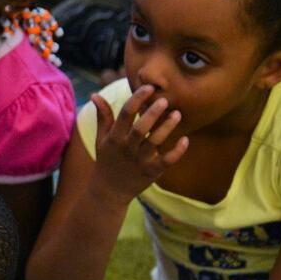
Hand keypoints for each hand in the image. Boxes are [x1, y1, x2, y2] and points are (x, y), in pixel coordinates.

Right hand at [88, 86, 187, 203]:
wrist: (108, 192)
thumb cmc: (106, 161)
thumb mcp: (101, 139)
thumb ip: (103, 116)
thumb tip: (94, 94)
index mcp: (114, 138)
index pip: (125, 114)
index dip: (137, 99)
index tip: (148, 87)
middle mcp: (127, 148)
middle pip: (140, 128)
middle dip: (153, 113)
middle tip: (165, 100)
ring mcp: (140, 161)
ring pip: (155, 142)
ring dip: (167, 127)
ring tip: (177, 114)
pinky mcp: (152, 172)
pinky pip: (167, 161)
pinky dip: (177, 151)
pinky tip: (185, 140)